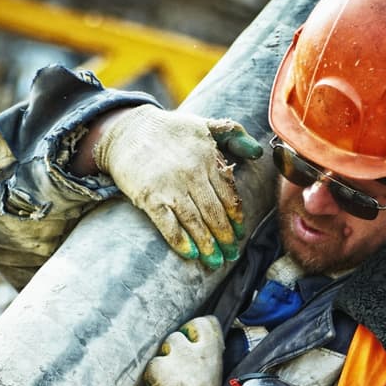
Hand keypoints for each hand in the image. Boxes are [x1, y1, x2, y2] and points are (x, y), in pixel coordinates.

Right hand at [94, 105, 261, 268]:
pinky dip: (180, 241)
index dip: (236, 218)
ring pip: (195, 222)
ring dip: (208, 245)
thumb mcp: (204, 123)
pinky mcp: (149, 197)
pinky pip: (168, 224)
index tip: (240, 234)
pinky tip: (191, 254)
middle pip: (214, 213)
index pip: (229, 194)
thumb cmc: (169, 130)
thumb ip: (234, 134)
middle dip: (225, 237)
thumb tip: (258, 152)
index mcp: (208, 157)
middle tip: (231, 255)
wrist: (127, 130)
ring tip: (215, 262)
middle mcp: (192, 173)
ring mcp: (170, 187)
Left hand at [141, 316, 224, 385]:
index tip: (190, 342)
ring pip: (165, 346)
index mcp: (215, 358)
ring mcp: (181, 361)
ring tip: (167, 384)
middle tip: (174, 368)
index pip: (207, 324)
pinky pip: (152, 364)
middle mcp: (201, 355)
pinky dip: (151, 378)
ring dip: (162, 362)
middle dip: (173, 346)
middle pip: (181, 332)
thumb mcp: (211, 381)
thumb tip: (193, 342)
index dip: (194, 330)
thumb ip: (204, 360)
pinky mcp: (162, 370)